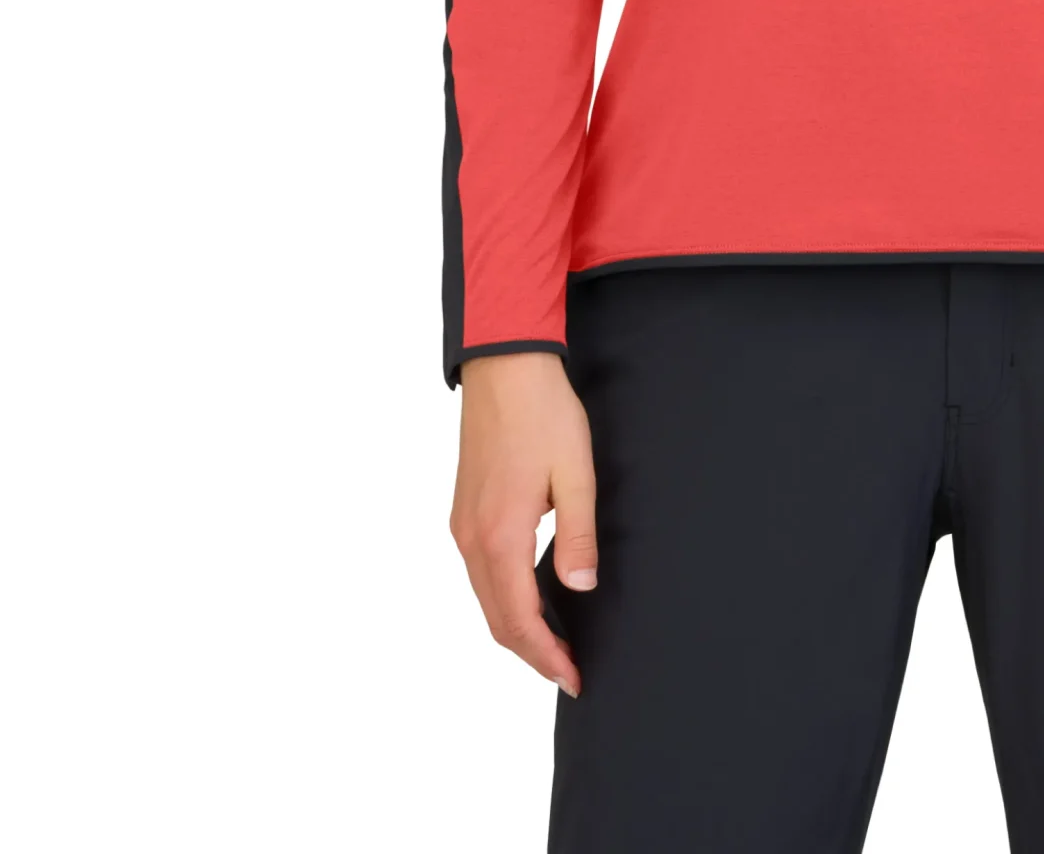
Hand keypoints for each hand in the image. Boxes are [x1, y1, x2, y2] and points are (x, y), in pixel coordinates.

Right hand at [450, 350, 598, 694]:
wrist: (504, 367)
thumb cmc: (543, 412)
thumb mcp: (576, 472)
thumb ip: (578, 534)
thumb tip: (580, 588)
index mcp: (500, 534)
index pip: (519, 619)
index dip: (546, 656)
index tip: (573, 677)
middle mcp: (471, 538)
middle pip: (496, 620)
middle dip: (532, 653)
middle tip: (568, 671)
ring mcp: (462, 525)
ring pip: (485, 599)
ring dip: (516, 628)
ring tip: (555, 643)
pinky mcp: (463, 512)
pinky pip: (480, 574)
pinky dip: (503, 599)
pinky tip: (531, 598)